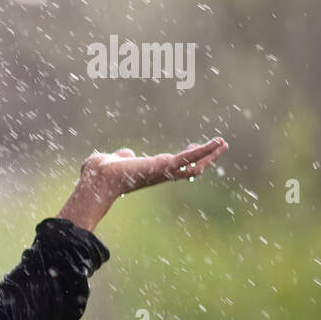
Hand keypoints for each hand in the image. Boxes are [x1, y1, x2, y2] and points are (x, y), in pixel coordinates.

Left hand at [80, 136, 228, 201]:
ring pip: (194, 166)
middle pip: (190, 169)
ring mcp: (163, 171)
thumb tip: (126, 154)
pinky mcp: (164, 166)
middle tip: (220, 146)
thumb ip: (123, 156)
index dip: (186, 157)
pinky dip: (204, 151)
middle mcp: (160, 174)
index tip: (193, 146)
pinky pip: (188, 159)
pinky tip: (217, 142)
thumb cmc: (101, 171)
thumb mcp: (118, 160)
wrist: (98, 177)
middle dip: (206, 158)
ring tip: (223, 143)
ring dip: (210, 155)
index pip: (175, 166)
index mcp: (151, 171)